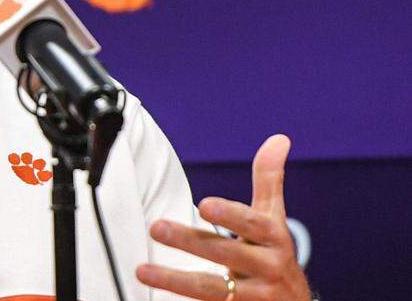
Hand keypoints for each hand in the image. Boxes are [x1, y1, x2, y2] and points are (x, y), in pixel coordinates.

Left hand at [137, 134, 310, 300]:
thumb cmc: (275, 256)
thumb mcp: (274, 219)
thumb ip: (269, 180)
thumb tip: (279, 138)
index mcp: (274, 239)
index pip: (252, 224)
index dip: (230, 214)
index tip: (204, 204)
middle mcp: (267, 268)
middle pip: (225, 253)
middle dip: (191, 242)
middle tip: (157, 227)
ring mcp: (254, 297)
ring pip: (212, 289)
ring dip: (175, 281)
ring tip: (143, 271)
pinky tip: (155, 299)